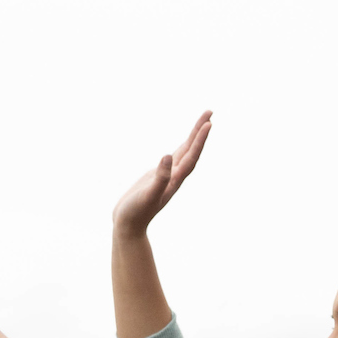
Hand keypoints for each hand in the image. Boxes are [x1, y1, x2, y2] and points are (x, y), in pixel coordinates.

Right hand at [112, 111, 210, 239]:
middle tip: (209, 112)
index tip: (208, 123)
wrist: (128, 225)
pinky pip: (174, 158)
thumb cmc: (136, 212)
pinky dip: (182, 147)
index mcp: (175, 180)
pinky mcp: (158, 177)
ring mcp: (167, 176)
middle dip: (200, 131)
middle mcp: (175, 176)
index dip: (200, 140)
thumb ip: (159, 177)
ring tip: (203, 122)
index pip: (191, 156)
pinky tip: (184, 143)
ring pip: (184, 152)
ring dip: (194, 137)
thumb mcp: (148, 195)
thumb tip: (167, 157)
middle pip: (191, 150)